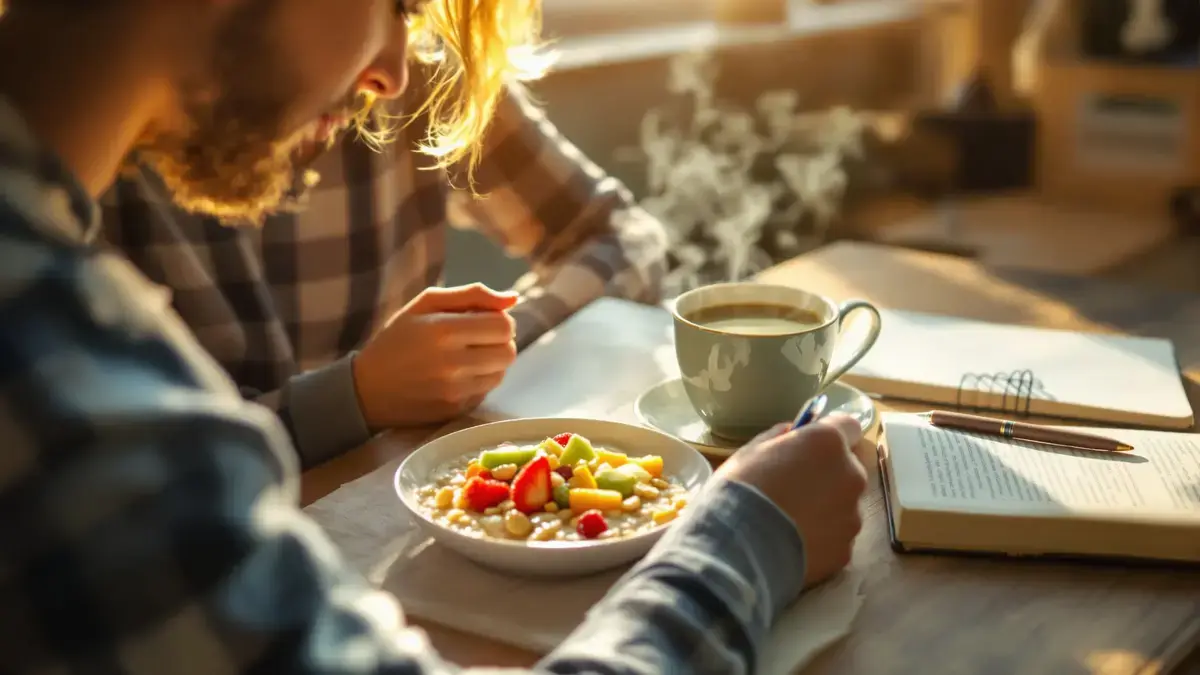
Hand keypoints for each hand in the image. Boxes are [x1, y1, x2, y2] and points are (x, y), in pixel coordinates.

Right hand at [352, 283, 519, 428]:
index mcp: (443, 330)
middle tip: (479, 339)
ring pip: (501, 373)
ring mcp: (454, 391)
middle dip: (499, 342)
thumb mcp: (425, 304)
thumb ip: (472, 295)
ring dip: (492, 363)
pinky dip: (479, 381)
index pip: (503, 326)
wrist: (365, 390)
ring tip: (467, 357)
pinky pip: (486, 391)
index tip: (483, 321)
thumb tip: (513, 299)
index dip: (499, 320)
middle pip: (508, 351)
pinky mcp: (455, 410)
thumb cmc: (397, 339)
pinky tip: (458, 376)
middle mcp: (451, 363)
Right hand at [715, 415, 869, 586]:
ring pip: (843, 506)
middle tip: (793, 488)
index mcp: (828, 443)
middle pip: (847, 469)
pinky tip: (792, 545)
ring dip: (825, 509)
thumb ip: (781, 438)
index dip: (830, 434)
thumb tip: (793, 435)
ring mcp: (851, 517)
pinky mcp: (845, 551)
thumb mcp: (752, 450)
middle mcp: (851, 477)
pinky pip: (836, 537)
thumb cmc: (740, 490)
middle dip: (827, 474)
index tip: (811, 444)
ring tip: (789, 523)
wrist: (737, 550)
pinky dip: (820, 539)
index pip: (848, 426)